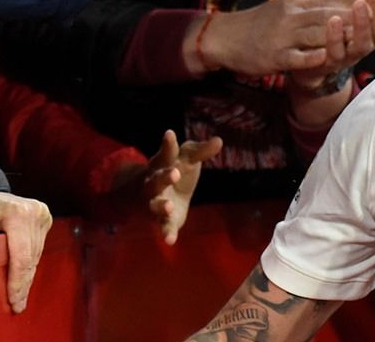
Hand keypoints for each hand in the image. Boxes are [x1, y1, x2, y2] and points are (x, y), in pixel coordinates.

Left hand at [0, 192, 51, 313]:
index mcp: (17, 214)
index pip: (21, 256)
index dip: (18, 281)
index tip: (14, 300)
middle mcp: (35, 212)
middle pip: (31, 257)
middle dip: (23, 283)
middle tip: (18, 304)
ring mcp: (42, 214)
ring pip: (37, 254)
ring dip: (27, 275)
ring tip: (20, 295)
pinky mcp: (44, 217)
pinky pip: (38, 247)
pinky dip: (30, 263)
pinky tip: (24, 278)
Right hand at [143, 130, 222, 245]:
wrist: (156, 194)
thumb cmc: (175, 169)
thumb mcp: (188, 158)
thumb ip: (201, 151)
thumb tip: (219, 140)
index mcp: (162, 164)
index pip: (166, 153)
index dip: (168, 144)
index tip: (169, 134)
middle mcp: (155, 183)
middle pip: (156, 180)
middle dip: (164, 177)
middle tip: (175, 173)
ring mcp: (156, 203)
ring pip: (155, 205)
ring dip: (161, 206)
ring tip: (170, 206)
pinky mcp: (163, 220)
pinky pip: (163, 227)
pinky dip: (166, 233)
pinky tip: (170, 240)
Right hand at [193, 0, 374, 76]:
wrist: (227, 38)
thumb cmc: (263, 19)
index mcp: (299, 2)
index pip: (333, 1)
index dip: (358, 3)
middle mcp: (292, 16)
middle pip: (328, 15)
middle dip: (354, 17)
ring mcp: (283, 36)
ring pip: (315, 34)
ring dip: (337, 36)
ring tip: (360, 38)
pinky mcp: (274, 56)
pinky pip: (295, 56)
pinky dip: (311, 57)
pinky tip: (326, 58)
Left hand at [289, 0, 374, 86]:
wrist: (305, 60)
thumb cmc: (331, 28)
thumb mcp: (347, 2)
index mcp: (372, 25)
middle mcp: (365, 41)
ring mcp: (348, 55)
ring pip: (363, 44)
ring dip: (362, 24)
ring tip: (357, 3)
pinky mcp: (329, 63)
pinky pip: (336, 54)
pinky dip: (336, 39)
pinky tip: (333, 21)